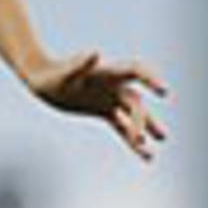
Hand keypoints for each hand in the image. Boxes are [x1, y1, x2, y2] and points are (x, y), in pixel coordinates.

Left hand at [23, 52, 168, 161]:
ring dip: (146, 128)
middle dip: (140, 120)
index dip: (151, 79)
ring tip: (161, 141)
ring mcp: (110, 98)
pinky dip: (132, 141)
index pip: (136, 71)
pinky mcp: (103, 111)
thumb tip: (94, 52)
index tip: (163, 92)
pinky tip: (146, 155)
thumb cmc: (54, 75)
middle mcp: (114, 85)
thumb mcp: (65, 73)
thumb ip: (80, 64)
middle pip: (135, 102)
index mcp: (108, 73)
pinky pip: (122, 127)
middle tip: (139, 138)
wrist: (43, 81)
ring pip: (133, 116)